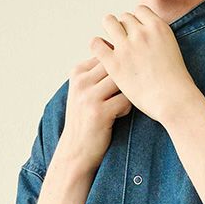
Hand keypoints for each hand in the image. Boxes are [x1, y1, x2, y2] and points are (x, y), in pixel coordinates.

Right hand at [57, 56, 132, 172]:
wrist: (75, 151)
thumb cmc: (87, 120)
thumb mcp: (85, 91)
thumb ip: (99, 73)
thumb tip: (123, 52)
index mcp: (78, 72)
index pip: (108, 55)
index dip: (121, 68)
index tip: (118, 85)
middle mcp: (81, 81)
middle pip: (117, 66)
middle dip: (128, 78)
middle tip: (129, 92)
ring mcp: (88, 96)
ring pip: (123, 81)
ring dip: (129, 93)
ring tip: (121, 105)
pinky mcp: (98, 112)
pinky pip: (125, 100)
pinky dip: (126, 108)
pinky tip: (118, 116)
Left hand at [89, 5, 196, 124]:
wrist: (173, 100)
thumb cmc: (176, 83)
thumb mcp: (172, 50)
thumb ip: (158, 40)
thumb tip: (145, 39)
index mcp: (158, 27)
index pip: (140, 10)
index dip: (137, 22)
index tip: (137, 34)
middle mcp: (141, 32)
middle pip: (124, 17)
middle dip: (124, 28)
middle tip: (125, 44)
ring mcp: (126, 46)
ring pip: (109, 22)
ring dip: (110, 30)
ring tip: (112, 45)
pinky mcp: (114, 62)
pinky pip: (96, 43)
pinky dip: (98, 46)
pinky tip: (103, 54)